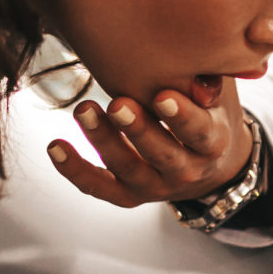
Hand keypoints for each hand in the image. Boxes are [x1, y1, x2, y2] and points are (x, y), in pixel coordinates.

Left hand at [49, 80, 251, 208]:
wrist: (205, 163)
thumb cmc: (206, 113)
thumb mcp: (218, 97)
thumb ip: (209, 83)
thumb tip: (200, 78)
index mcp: (211, 144)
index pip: (198, 133)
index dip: (181, 116)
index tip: (162, 95)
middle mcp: (185, 171)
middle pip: (161, 155)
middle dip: (137, 129)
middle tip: (117, 104)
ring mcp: (155, 187)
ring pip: (127, 169)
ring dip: (103, 141)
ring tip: (83, 110)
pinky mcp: (128, 195)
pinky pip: (99, 186)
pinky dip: (75, 170)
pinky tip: (55, 147)